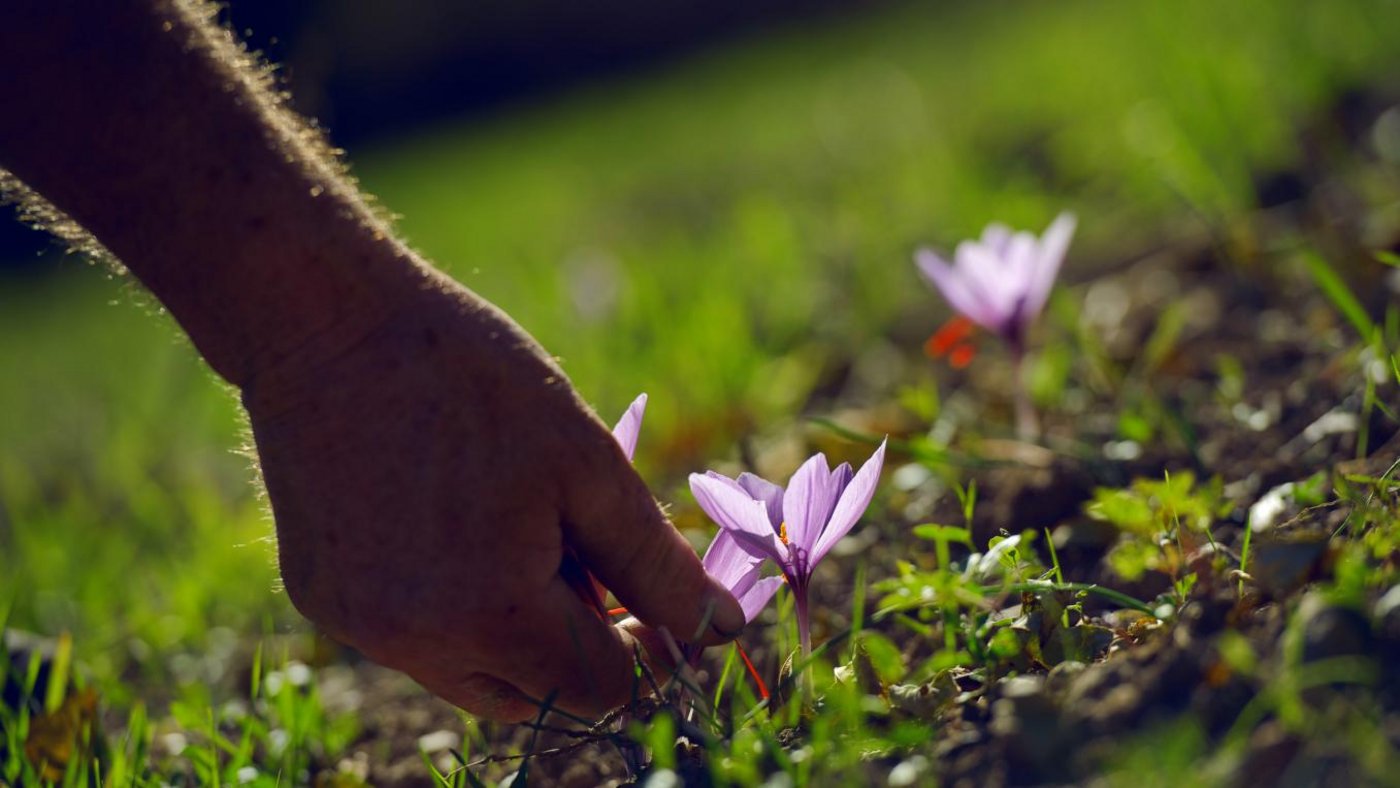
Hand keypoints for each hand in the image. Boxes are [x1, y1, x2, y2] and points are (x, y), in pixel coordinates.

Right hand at [240, 270, 745, 720]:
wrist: (324, 321)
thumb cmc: (472, 380)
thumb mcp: (587, 465)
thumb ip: (656, 564)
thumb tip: (720, 632)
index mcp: (489, 616)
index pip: (599, 690)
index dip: (642, 646)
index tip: (645, 586)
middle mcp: (413, 645)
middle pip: (534, 696)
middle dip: (575, 640)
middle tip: (577, 547)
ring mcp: (358, 627)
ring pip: (469, 673)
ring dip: (512, 628)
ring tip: (512, 526)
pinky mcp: (321, 598)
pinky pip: (410, 637)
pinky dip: (447, 606)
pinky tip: (447, 520)